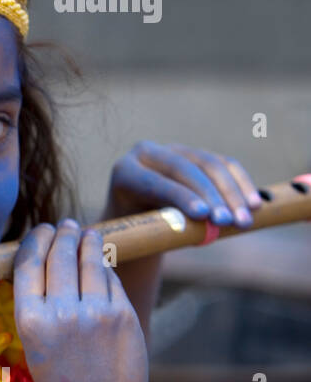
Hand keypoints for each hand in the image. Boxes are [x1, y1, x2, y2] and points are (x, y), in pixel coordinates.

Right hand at [13, 220, 147, 381]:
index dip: (36, 240)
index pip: (30, 262)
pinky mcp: (123, 317)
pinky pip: (111, 282)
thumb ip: (38, 303)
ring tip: (87, 234)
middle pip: (61, 255)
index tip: (42, 230)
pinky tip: (102, 266)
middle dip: (64, 234)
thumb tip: (48, 258)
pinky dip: (105, 271)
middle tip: (67, 225)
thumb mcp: (34, 342)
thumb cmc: (61, 381)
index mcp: (29, 319)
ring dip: (88, 242)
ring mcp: (95, 313)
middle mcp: (60, 312)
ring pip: (90, 262)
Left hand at [105, 141, 261, 227]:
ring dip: (232, 194)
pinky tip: (254, 205)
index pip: (155, 182)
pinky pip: (225, 165)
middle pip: (185, 170)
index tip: (203, 216)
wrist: (139, 212)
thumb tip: (202, 231)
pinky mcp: (198, 154)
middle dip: (211, 197)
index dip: (180, 197)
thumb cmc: (139, 228)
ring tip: (245, 221)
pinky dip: (242, 185)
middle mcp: (148, 154)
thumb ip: (163, 228)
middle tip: (229, 223)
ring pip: (210, 165)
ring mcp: (175, 150)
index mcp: (126, 173)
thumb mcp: (142, 230)